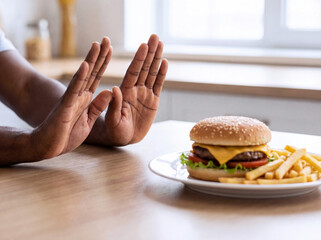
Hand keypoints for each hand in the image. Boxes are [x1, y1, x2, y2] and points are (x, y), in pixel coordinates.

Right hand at [31, 37, 112, 158]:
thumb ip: (98, 107)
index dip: (103, 63)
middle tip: (106, 39)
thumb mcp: (88, 121)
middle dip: (99, 56)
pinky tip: (85, 65)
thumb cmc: (66, 135)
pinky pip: (74, 90)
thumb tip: (110, 91)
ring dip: (91, 60)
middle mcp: (79, 95)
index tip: (110, 49)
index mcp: (85, 100)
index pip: (96, 77)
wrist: (48, 147)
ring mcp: (72, 99)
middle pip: (91, 72)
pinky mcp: (65, 107)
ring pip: (83, 76)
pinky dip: (80, 78)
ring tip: (97, 44)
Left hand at [104, 34, 167, 144]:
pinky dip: (162, 74)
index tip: (143, 46)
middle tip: (154, 36)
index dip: (138, 59)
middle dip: (149, 52)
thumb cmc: (115, 131)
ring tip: (160, 43)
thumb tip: (115, 89)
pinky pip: (158, 85)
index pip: (132, 72)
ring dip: (156, 59)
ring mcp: (144, 94)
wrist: (125, 138)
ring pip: (152, 73)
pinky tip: (164, 62)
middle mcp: (135, 89)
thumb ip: (114, 105)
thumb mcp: (113, 120)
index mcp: (124, 92)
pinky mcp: (153, 101)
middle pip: (144, 68)